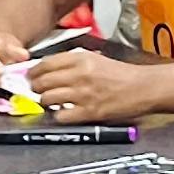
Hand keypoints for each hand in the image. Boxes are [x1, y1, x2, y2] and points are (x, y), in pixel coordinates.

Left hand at [29, 46, 146, 119]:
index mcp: (81, 58)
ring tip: (49, 102)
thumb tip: (48, 70)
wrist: (143, 87)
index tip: (30, 76)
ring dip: (45, 102)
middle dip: (35, 88)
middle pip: (42, 81)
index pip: (45, 63)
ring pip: (48, 99)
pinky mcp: (90, 112)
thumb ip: (72, 63)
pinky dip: (59, 115)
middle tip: (37, 91)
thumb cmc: (121, 74)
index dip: (33, 72)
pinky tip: (64, 113)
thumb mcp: (96, 59)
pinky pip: (62, 115)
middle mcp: (80, 74)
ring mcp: (84, 94)